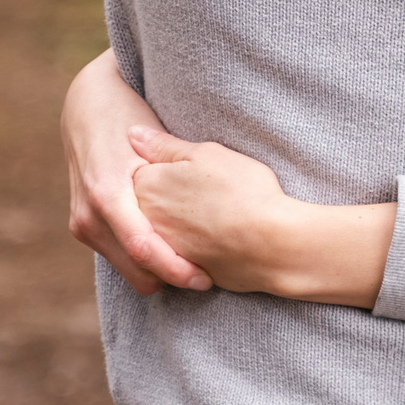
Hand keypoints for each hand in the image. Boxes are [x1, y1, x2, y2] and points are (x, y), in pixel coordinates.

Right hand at [61, 51, 208, 294]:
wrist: (86, 106)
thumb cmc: (127, 115)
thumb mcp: (151, 135)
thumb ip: (174, 164)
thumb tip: (211, 197)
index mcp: (108, 193)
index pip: (143, 248)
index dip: (176, 269)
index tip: (206, 278)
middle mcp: (89, 215)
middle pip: (137, 272)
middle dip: (171, 278)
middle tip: (207, 275)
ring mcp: (82, 224)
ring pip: (129, 271)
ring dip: (158, 270)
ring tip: (194, 262)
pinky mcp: (83, 227)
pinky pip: (120, 258)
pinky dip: (144, 259)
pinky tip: (171, 247)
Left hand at [129, 126, 393, 307]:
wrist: (271, 243)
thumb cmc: (242, 191)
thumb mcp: (206, 154)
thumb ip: (164, 146)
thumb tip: (132, 134)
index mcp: (146, 185)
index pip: (137, 171)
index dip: (162, 166)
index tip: (186, 167)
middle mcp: (145, 219)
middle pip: (142, 203)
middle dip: (161, 196)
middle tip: (199, 190)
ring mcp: (161, 248)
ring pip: (157, 229)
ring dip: (172, 222)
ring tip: (205, 212)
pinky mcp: (180, 270)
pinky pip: (174, 254)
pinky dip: (187, 244)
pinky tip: (210, 234)